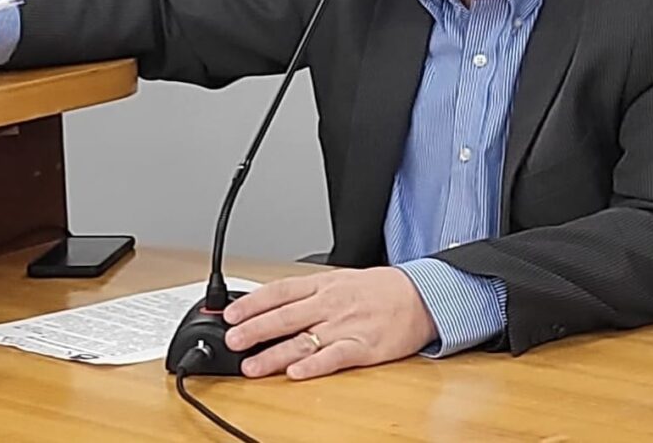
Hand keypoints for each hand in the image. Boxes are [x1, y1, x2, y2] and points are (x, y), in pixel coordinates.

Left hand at [223, 267, 437, 379]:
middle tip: (232, 340)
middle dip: (255, 329)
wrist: (421, 295)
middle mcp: (330, 304)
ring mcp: (346, 326)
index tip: (230, 314)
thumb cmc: (380, 289)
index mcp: (324, 284)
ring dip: (275, 354)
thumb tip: (275, 304)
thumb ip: (309, 292)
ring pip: (303, 340)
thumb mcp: (341, 280)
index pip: (280, 291)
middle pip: (285, 316)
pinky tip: (296, 373)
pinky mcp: (363, 347)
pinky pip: (334, 357)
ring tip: (251, 366)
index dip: (253, 302)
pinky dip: (314, 365)